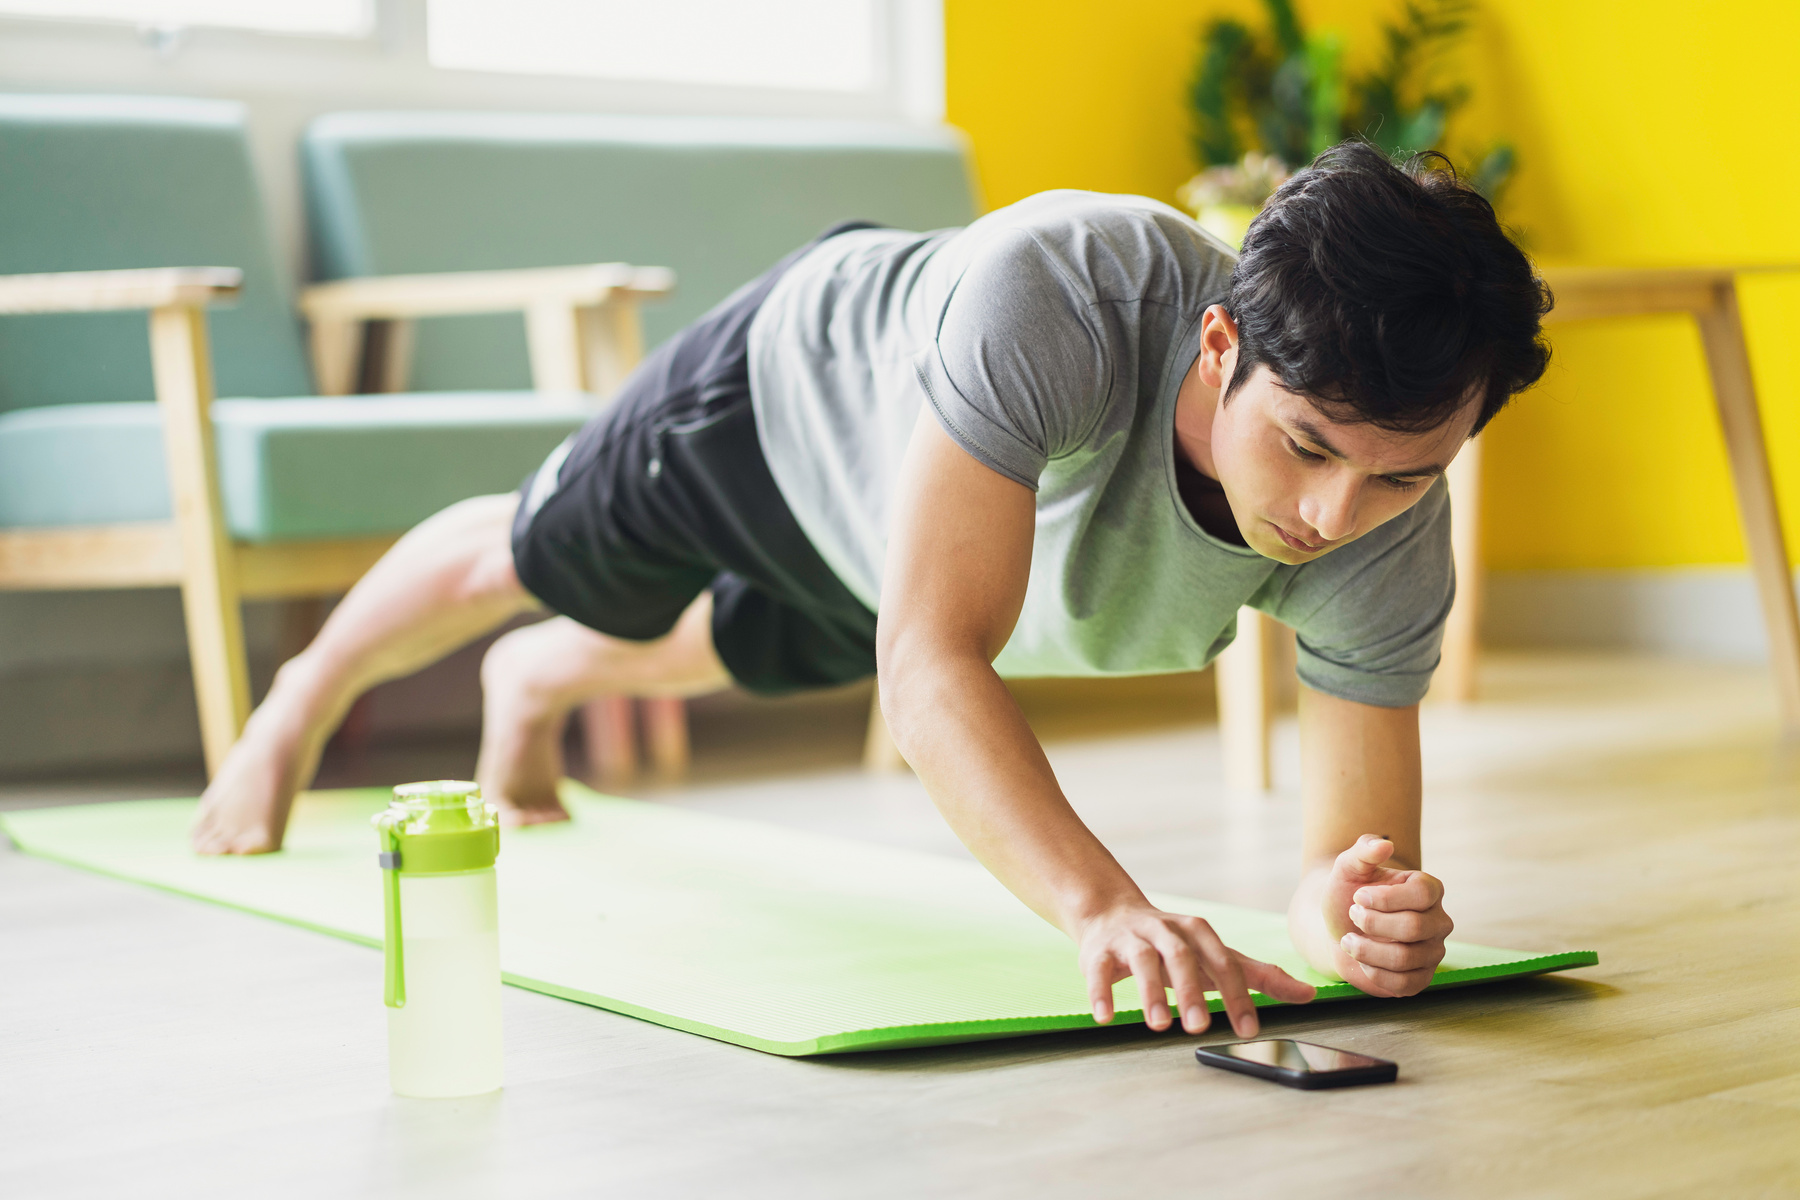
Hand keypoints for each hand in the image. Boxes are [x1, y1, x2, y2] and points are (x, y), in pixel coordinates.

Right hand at [1079, 904, 1315, 1036]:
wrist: (1112, 914)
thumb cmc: (1174, 945)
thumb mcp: (1215, 956)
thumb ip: (1258, 976)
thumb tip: (1308, 995)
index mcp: (1197, 932)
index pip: (1223, 962)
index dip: (1236, 995)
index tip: (1248, 1030)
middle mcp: (1165, 930)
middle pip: (1181, 956)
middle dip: (1190, 991)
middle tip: (1199, 1028)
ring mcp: (1131, 938)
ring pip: (1142, 960)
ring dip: (1150, 991)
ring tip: (1158, 1024)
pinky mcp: (1098, 950)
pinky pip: (1097, 969)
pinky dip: (1101, 991)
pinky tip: (1104, 1016)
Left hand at [1320, 834, 1451, 997]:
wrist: (1340, 928)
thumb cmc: (1349, 894)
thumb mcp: (1349, 868)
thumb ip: (1364, 851)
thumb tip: (1383, 844)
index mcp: (1429, 889)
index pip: (1423, 894)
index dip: (1386, 898)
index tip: (1358, 896)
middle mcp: (1439, 921)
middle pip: (1413, 927)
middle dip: (1372, 923)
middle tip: (1352, 916)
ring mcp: (1433, 952)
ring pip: (1405, 958)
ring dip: (1366, 950)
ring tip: (1348, 940)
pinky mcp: (1421, 978)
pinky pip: (1404, 985)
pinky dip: (1374, 973)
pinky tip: (1362, 960)